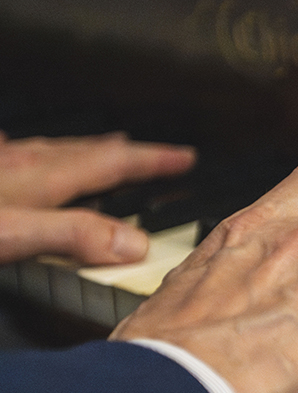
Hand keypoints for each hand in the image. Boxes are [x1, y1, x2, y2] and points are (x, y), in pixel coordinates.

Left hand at [0, 131, 196, 264]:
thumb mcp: (13, 234)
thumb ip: (73, 236)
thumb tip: (134, 244)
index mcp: (42, 178)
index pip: (113, 164)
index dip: (153, 161)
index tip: (184, 158)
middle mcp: (24, 163)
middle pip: (90, 153)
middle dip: (131, 154)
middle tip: (158, 154)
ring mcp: (2, 163)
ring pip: (58, 151)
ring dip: (92, 151)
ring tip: (110, 148)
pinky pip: (20, 154)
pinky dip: (41, 155)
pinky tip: (30, 152)